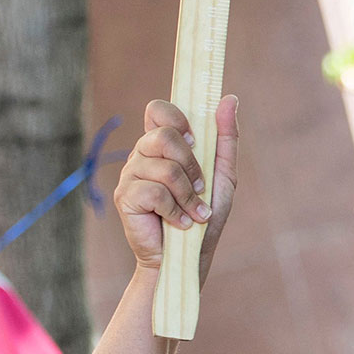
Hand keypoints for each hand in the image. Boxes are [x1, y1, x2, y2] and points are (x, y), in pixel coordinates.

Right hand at [114, 96, 238, 283]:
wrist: (189, 256)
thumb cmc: (205, 213)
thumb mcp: (222, 173)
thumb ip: (225, 136)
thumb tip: (229, 98)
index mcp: (162, 144)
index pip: (157, 109)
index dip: (177, 117)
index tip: (194, 139)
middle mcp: (142, 155)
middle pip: (164, 135)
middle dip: (191, 164)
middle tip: (199, 187)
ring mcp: (130, 175)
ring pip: (164, 167)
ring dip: (188, 194)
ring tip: (193, 211)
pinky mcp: (125, 198)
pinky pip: (155, 192)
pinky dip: (176, 210)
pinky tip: (180, 222)